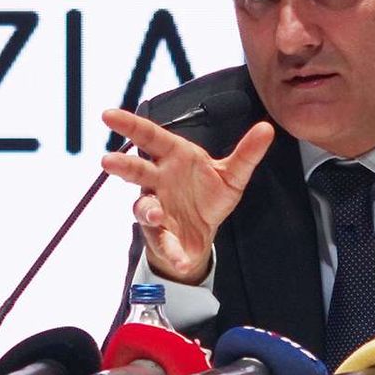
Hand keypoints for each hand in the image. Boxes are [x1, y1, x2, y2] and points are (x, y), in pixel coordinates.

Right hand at [101, 109, 274, 284]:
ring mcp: (155, 207)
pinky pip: (163, 241)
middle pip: (136, 169)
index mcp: (172, 157)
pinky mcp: (162, 235)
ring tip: (153, 214)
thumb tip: (267, 129)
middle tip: (108, 162)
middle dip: (122, 166)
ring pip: (143, 206)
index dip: (129, 124)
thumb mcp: (232, 175)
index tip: (108, 115)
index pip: (148, 137)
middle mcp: (157, 180)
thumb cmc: (209, 194)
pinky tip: (181, 259)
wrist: (205, 232)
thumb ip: (247, 153)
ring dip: (146, 210)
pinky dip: (172, 251)